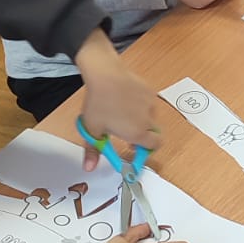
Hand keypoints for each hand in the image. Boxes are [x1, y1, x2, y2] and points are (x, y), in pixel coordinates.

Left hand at [74, 29, 159, 170]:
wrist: (104, 74)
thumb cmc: (98, 103)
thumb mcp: (92, 130)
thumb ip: (93, 152)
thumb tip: (89, 168)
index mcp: (137, 134)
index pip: (154, 147)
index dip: (146, 150)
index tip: (135, 149)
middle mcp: (148, 121)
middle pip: (154, 133)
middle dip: (144, 135)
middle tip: (128, 132)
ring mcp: (150, 105)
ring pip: (150, 117)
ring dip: (141, 119)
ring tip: (123, 112)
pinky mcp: (150, 91)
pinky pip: (148, 103)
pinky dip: (140, 104)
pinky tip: (126, 98)